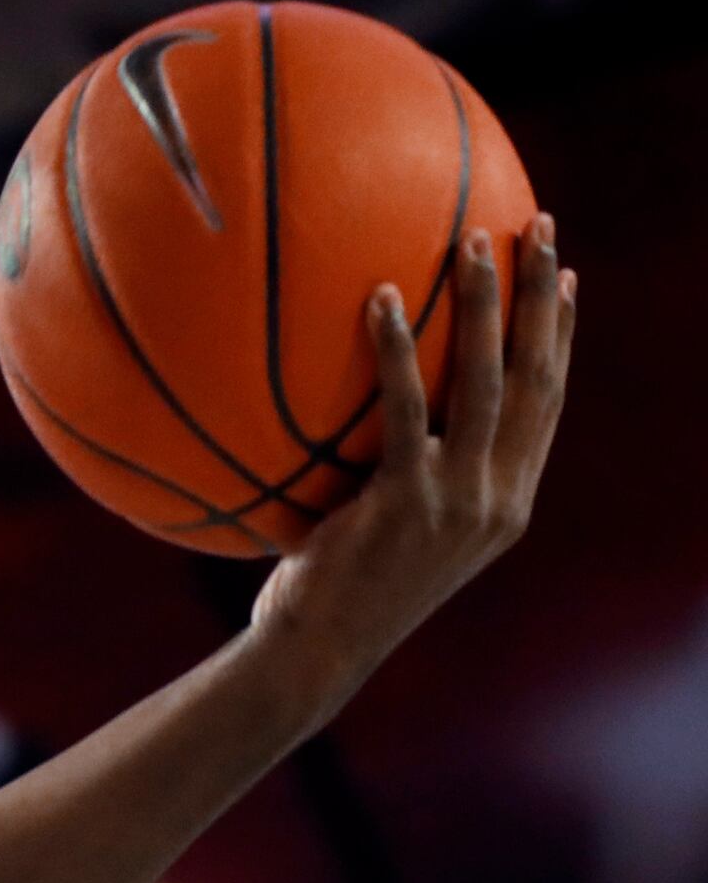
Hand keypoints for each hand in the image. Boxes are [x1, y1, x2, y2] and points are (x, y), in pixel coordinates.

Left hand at [253, 217, 575, 677]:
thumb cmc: (337, 592)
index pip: (549, 403)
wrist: (316, 654)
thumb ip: (411, 477)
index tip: (566, 278)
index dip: (562, 336)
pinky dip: (394, 348)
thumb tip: (383, 418)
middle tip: (539, 228)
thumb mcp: (394, 532)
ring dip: (487, 304)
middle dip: (543, 296)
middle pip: (539, 376)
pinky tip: (378, 297)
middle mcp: (499, 498)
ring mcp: (458, 501)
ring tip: (475, 239)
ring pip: (489, 381)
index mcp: (507, 502)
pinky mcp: (407, 502)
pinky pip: (404, 408)